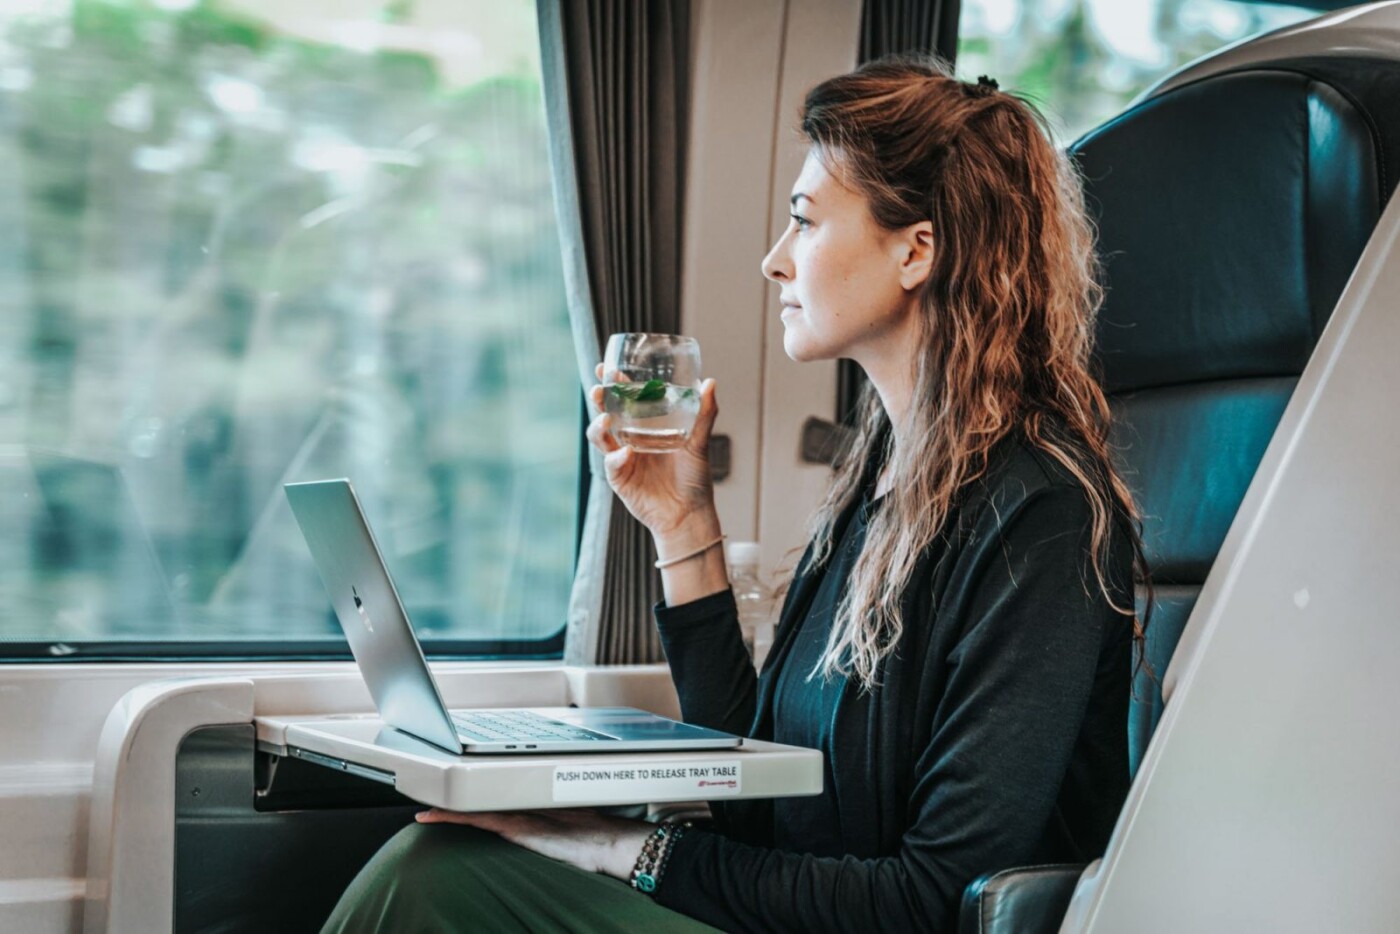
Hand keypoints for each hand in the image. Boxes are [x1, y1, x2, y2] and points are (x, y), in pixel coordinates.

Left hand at [415, 807, 654, 880]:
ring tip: (423, 808)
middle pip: (481, 796)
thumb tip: (559, 838)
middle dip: (455, 795)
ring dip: (447, 805)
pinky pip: (475, 817)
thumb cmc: (600, 843)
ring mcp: (519, 813)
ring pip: (473, 804)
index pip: (496, 797)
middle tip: (429, 796)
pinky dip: (451, 815)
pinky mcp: (515, 826)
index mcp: (537, 804)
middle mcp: (525, 804)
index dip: (473, 795)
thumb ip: (559, 830)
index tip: (454, 795)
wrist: (612, 843)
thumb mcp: (575, 831)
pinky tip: (432, 816)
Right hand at [586, 364, 720, 542]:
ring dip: (598, 425)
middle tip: (598, 388)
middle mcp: (630, 438)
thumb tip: (710, 382)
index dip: (614, 383)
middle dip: (598, 399)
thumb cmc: (694, 478)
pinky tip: (626, 454)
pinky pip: (611, 464)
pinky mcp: (619, 478)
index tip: (607, 367)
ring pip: (600, 436)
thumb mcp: (700, 442)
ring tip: (606, 418)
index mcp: (646, 426)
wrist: (689, 514)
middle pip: (606, 413)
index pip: (626, 399)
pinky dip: (616, 458)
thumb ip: (704, 414)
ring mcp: (622, 458)